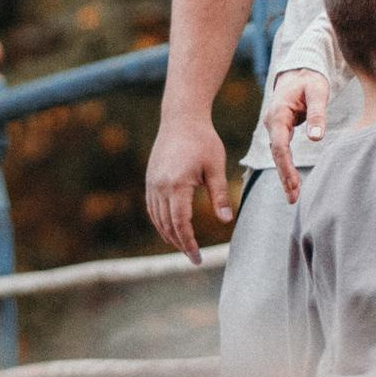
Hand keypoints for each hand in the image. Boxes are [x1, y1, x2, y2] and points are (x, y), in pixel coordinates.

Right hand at [145, 115, 232, 262]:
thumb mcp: (216, 167)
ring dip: (169, 235)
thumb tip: (225, 220)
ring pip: (157, 218)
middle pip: (167, 225)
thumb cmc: (203, 140)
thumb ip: (220, 195)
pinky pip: (152, 207)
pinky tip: (170, 228)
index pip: (181, 223)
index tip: (198, 258)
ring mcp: (152, 183)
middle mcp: (160, 186)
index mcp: (177, 185)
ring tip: (183, 246)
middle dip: (180, 244)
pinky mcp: (150, 179)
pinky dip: (160, 221)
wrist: (181, 118)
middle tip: (193, 258)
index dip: (189, 243)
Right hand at [261, 70, 330, 199]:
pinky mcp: (280, 131)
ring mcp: (274, 128)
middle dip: (284, 177)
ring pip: (278, 155)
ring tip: (294, 197)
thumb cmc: (310, 80)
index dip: (286, 165)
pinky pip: (281, 152)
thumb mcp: (318, 92)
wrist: (299, 71)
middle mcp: (272, 123)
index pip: (280, 145)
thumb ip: (317, 114)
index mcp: (278, 114)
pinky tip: (293, 183)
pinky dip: (286, 167)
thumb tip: (316, 138)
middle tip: (293, 198)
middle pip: (277, 154)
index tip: (294, 183)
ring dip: (285, 175)